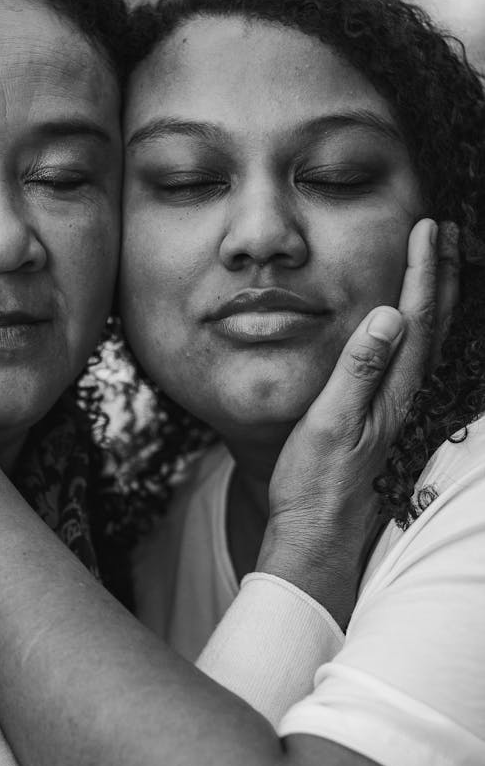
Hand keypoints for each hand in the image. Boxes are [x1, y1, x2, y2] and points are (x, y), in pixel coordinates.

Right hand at [257, 218, 459, 627]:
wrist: (316, 535)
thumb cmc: (316, 483)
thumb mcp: (330, 423)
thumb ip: (358, 371)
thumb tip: (387, 317)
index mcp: (394, 392)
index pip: (417, 319)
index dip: (424, 272)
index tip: (428, 230)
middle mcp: (405, 397)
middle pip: (434, 325)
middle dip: (443, 275)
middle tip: (448, 232)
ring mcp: (397, 408)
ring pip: (428, 340)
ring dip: (436, 296)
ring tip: (441, 262)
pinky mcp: (384, 418)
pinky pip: (412, 358)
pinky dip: (419, 327)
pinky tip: (408, 323)